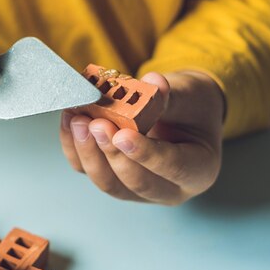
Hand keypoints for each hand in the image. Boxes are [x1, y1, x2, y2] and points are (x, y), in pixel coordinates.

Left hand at [60, 71, 223, 204]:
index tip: (123, 135)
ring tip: (79, 120)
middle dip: (111, 154)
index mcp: (199, 171)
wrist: (180, 112)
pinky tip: (70, 120)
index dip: (146, 154)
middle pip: (135, 182)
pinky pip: (88, 170)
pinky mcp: (110, 178)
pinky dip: (74, 147)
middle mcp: (167, 188)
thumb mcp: (188, 96)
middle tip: (96, 124)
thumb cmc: (190, 106)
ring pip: (107, 182)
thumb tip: (152, 81)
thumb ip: (170, 94)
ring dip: (88, 151)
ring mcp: (136, 188)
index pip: (174, 168)